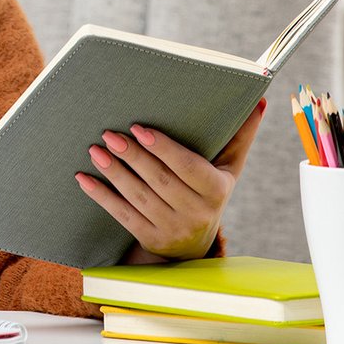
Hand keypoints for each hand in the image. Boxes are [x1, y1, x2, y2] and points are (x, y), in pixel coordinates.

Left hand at [75, 97, 267, 260]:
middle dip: (132, 157)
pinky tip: (84, 178)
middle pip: (160, 181)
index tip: (139, 129)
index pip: (188, 168)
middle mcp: (196, 213)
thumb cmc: (210, 190)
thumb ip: (241, 135)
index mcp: (216, 191)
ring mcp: (171, 229)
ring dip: (114, 173)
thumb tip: (259, 100)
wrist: (195, 244)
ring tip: (95, 150)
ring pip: (139, 198)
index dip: (164, 149)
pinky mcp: (149, 238)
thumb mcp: (229, 167)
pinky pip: (122, 215)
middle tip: (109, 134)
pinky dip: (101, 196)